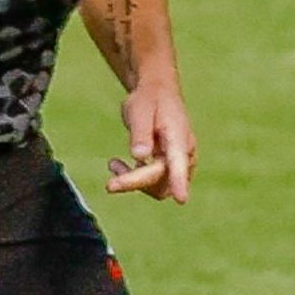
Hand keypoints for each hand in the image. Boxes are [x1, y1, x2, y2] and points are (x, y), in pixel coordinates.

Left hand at [106, 80, 195, 202]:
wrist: (157, 95)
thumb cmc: (149, 101)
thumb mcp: (140, 110)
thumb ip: (141, 133)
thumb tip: (139, 156)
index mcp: (180, 138)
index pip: (180, 162)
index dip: (180, 181)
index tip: (182, 199)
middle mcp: (185, 155)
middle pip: (164, 181)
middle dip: (137, 183)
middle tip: (109, 184)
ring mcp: (179, 164)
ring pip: (159, 188)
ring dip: (134, 182)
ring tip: (113, 164)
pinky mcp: (169, 169)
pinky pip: (154, 185)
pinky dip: (134, 179)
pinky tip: (116, 164)